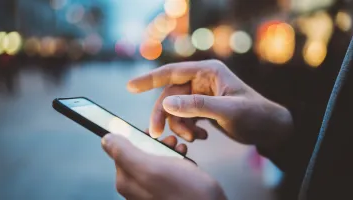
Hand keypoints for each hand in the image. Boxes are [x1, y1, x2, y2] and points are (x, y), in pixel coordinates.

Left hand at [101, 133, 226, 199]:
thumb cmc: (184, 192)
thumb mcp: (151, 167)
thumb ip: (125, 153)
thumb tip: (106, 139)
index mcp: (127, 181)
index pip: (122, 149)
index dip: (137, 137)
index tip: (151, 133)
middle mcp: (137, 186)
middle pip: (140, 153)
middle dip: (156, 143)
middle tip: (169, 142)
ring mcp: (153, 188)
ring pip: (156, 158)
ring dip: (168, 149)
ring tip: (179, 149)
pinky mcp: (168, 189)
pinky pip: (168, 167)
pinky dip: (177, 159)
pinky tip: (185, 159)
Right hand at [128, 60, 292, 148]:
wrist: (268, 129)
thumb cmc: (254, 114)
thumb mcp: (227, 110)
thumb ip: (197, 106)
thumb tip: (167, 103)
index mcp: (208, 71)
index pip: (172, 72)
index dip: (149, 79)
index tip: (130, 87)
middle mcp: (202, 80)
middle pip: (170, 95)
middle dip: (163, 115)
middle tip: (155, 133)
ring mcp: (201, 95)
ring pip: (175, 109)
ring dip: (179, 126)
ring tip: (195, 138)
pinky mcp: (203, 108)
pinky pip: (185, 117)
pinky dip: (188, 129)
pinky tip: (203, 136)